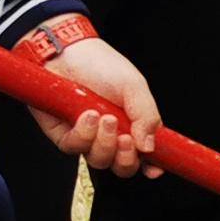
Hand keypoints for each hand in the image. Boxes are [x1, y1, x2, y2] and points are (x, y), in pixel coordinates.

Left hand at [27, 37, 161, 178]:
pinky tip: (87, 115)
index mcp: (134, 125)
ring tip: (104, 118)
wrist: (66, 53)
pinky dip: (83, 134)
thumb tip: (149, 147)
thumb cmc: (102, 65)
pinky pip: (75, 148)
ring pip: (99, 161)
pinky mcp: (65, 136)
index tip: (153, 167)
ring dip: (104, 143)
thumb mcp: (134, 87)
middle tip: (125, 138)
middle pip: (123, 167)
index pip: (146, 155)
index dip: (151, 165)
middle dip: (126, 159)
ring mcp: (88, 138)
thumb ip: (147, 116)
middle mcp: (112, 136)